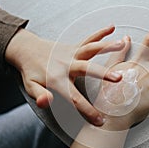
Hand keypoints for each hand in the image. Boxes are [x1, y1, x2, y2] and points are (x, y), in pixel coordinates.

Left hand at [5, 25, 124, 125]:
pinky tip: (111, 27)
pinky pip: (88, 39)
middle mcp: (67, 65)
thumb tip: (47, 102)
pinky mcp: (74, 47)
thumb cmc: (31, 72)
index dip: (88, 110)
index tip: (100, 120)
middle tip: (119, 79)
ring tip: (122, 45)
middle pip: (87, 69)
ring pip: (90, 49)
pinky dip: (100, 33)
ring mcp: (72, 54)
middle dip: (103, 74)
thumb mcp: (31, 87)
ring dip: (106, 47)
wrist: (26, 50)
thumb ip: (39, 95)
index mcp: (57, 79)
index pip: (74, 98)